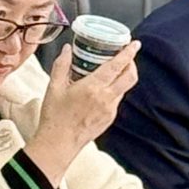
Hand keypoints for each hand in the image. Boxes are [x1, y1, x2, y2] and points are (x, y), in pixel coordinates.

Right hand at [25, 42, 140, 184]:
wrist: (58, 144)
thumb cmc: (55, 117)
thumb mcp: (54, 87)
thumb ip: (62, 65)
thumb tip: (67, 50)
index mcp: (93, 87)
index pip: (117, 66)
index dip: (128, 53)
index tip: (134, 44)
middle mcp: (106, 98)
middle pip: (130, 77)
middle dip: (131, 64)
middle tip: (126, 56)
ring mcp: (110, 110)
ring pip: (124, 89)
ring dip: (122, 78)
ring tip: (111, 72)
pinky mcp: (109, 119)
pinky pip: (117, 100)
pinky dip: (114, 91)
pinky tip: (102, 90)